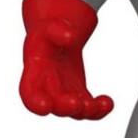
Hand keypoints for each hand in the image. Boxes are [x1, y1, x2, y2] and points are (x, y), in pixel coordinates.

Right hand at [19, 0, 112, 119]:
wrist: (56, 38)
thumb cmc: (48, 33)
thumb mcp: (48, 26)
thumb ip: (57, 30)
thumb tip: (71, 37)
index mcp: (35, 73)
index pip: (29, 92)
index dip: (35, 102)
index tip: (44, 107)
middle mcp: (48, 88)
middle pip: (55, 105)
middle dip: (66, 107)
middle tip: (77, 103)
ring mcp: (64, 94)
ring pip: (74, 111)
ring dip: (87, 110)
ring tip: (100, 104)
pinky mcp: (79, 94)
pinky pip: (89, 108)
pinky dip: (99, 109)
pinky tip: (108, 102)